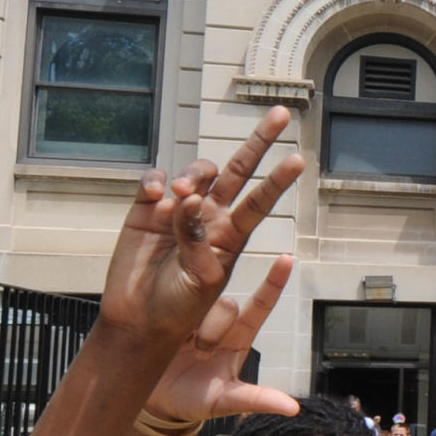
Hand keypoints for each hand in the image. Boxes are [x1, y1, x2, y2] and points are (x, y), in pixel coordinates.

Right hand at [100, 108, 303, 348]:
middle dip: (258, 142)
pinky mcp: (146, 209)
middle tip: (279, 115)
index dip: (277, 179)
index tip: (298, 159)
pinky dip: (156, 180)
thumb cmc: (178, 308)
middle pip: (238, 171)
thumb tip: (190, 200)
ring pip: (197, 173)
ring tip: (182, 192)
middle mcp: (208, 217)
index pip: (259, 201)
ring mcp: (177, 210)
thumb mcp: (201, 280)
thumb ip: (198, 240)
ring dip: (195, 174)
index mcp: (230, 236)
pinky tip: (156, 192)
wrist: (137, 321)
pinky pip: (155, 181)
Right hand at [142, 254, 303, 427]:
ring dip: (192, 328)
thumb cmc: (195, 400)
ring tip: (182, 350)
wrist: (156, 403)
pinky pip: (172, 304)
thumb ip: (257, 400)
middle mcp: (218, 321)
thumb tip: (293, 408)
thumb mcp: (226, 402)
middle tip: (201, 355)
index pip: (260, 305)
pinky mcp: (168, 315)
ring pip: (199, 304)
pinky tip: (164, 334)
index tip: (287, 258)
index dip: (274, 282)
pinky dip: (170, 317)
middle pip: (227, 305)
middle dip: (215, 328)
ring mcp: (192, 317)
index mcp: (239, 338)